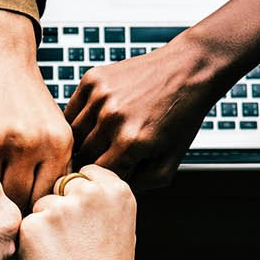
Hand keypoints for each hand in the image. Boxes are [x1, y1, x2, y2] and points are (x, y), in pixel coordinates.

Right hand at [0, 9, 72, 209]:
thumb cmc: (25, 98)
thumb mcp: (53, 129)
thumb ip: (53, 169)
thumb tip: (46, 216)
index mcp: (55, 144)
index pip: (43, 200)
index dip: (31, 211)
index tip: (20, 212)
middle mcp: (26, 143)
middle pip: (15, 201)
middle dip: (5, 207)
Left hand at [19, 165, 136, 259]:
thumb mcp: (121, 229)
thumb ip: (102, 202)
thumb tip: (79, 184)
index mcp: (117, 191)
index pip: (86, 172)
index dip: (80, 195)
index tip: (84, 216)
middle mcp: (90, 193)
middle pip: (61, 185)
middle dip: (61, 207)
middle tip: (74, 243)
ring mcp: (60, 207)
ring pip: (41, 205)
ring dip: (45, 225)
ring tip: (65, 256)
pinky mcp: (34, 225)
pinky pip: (26, 225)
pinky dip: (32, 242)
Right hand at [64, 35, 225, 188]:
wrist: (189, 69)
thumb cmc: (182, 116)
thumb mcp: (171, 161)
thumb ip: (142, 184)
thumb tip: (112, 190)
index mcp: (131, 142)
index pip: (97, 175)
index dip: (102, 179)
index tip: (110, 175)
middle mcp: (112, 118)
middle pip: (82, 156)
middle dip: (92, 162)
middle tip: (105, 159)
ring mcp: (100, 96)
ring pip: (72, 134)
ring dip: (82, 142)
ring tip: (100, 141)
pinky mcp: (92, 79)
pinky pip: (71, 110)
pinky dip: (78, 120)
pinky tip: (95, 121)